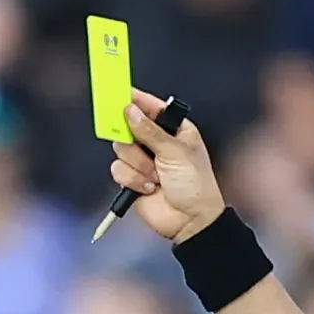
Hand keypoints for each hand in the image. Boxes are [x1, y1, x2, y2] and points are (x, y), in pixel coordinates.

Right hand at [109, 89, 226, 246]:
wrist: (191, 221)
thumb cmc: (195, 185)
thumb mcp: (176, 152)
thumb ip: (150, 131)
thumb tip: (130, 111)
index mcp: (173, 129)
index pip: (150, 107)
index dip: (134, 99)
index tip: (117, 91)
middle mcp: (156, 142)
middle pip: (127, 126)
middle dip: (132, 138)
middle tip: (133, 140)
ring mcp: (143, 160)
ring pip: (120, 149)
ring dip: (138, 164)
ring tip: (156, 176)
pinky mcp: (132, 178)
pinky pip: (118, 170)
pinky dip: (133, 179)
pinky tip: (150, 187)